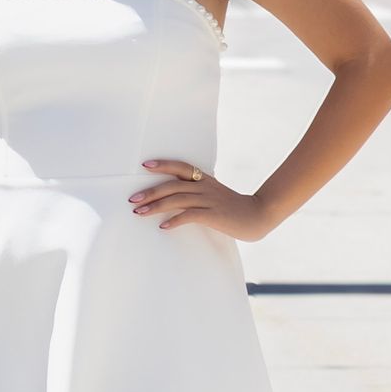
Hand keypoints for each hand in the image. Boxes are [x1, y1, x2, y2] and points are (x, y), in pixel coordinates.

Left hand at [130, 159, 270, 239]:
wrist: (258, 215)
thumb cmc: (233, 208)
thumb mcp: (214, 195)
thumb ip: (196, 193)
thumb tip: (173, 199)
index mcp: (205, 180)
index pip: (180, 167)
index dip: (163, 165)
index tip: (145, 166)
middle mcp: (205, 187)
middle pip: (172, 186)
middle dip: (150, 192)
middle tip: (132, 199)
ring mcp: (209, 200)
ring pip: (177, 200)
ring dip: (156, 206)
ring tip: (139, 213)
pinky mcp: (214, 215)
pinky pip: (190, 215)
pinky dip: (175, 220)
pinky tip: (163, 226)